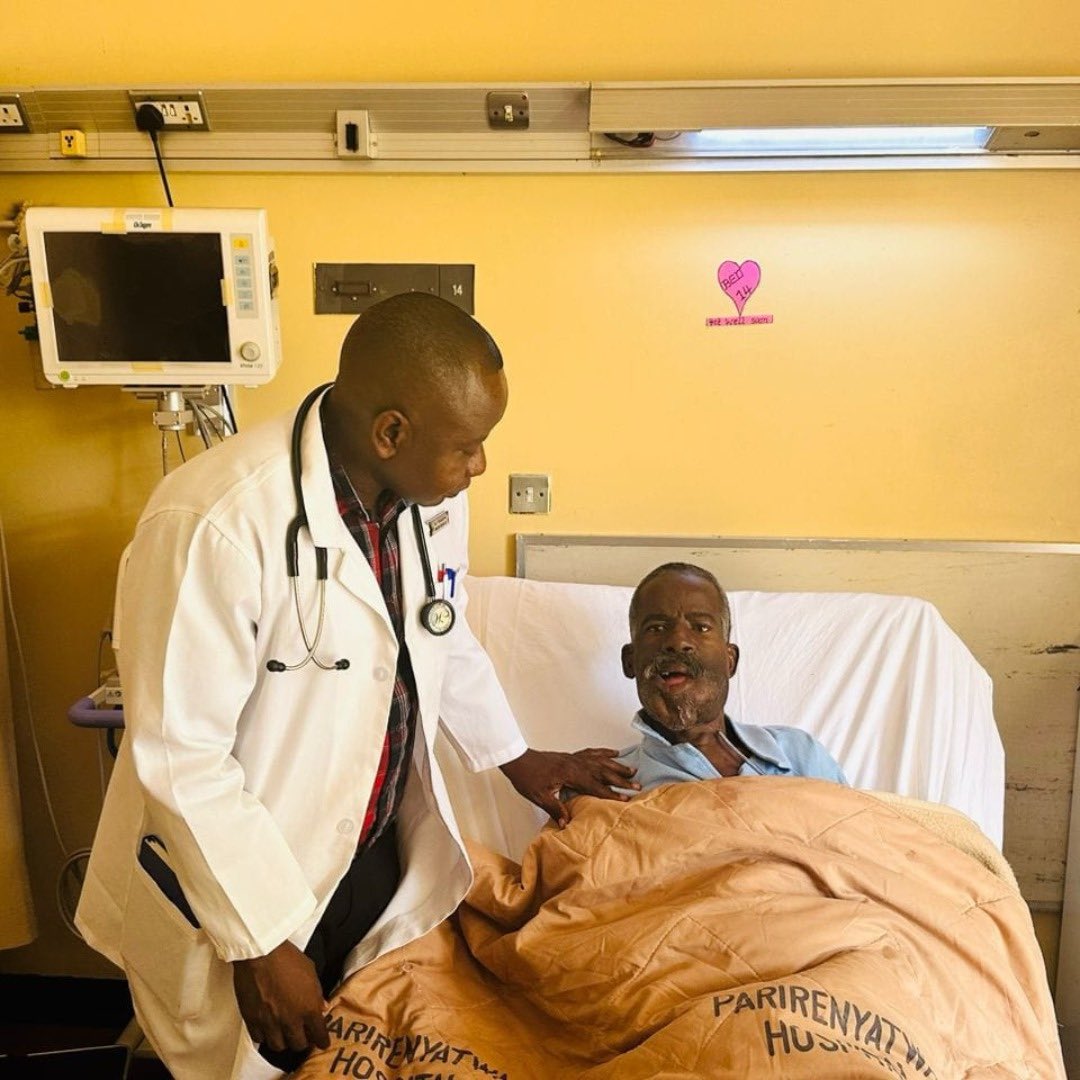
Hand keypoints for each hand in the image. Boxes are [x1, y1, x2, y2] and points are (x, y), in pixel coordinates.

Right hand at [233, 940, 329, 1055]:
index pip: (319, 1035)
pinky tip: (267, 1028)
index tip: (322, 1042)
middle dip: (303, 1041)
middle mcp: (290, 1020)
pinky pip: (260, 1039)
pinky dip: (265, 1036)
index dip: (322, 1041)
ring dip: (283, 1041)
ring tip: (284, 1033)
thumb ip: (317, 993)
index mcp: (308, 1008)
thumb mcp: (310, 972)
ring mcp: (270, 1023)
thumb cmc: (287, 958)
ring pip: (279, 1046)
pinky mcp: (252, 1021)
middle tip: (302, 1034)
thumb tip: (322, 1007)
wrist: (261, 954)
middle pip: (299, 1045)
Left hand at [499, 747, 639, 826]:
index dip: (611, 794)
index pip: (595, 786)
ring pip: (601, 761)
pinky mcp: (571, 755)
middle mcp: (575, 764)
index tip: (626, 799)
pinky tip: (614, 752)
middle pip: (603, 772)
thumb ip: (555, 809)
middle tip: (637, 785)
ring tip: (632, 770)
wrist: (517, 759)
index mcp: (570, 775)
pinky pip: (592, 752)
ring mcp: (574, 758)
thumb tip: (566, 824)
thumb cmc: (526, 778)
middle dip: (621, 780)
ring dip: (617, 766)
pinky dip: (604, 752)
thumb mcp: (539, 796)